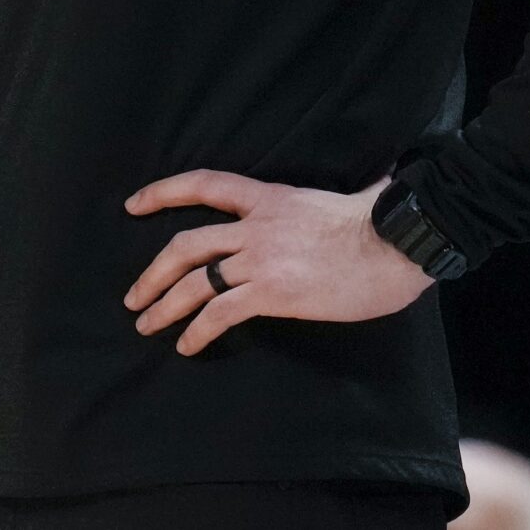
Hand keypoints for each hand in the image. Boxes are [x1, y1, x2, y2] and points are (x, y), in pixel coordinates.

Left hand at [123, 170, 435, 355]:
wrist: (396, 244)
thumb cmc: (381, 223)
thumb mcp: (343, 198)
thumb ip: (334, 194)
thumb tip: (371, 184)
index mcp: (269, 197)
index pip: (205, 184)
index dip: (164, 192)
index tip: (134, 205)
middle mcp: (256, 225)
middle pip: (185, 245)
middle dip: (152, 273)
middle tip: (134, 296)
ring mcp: (261, 260)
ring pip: (193, 282)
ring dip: (164, 307)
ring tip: (147, 325)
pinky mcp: (272, 293)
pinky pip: (219, 314)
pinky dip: (197, 332)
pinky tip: (189, 346)